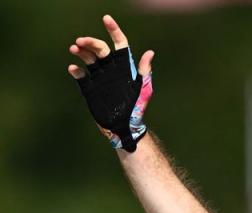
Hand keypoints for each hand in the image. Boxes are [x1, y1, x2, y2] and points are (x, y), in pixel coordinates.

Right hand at [68, 15, 154, 151]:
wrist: (124, 127)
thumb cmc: (137, 108)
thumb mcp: (143, 89)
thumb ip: (144, 71)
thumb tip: (150, 53)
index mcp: (124, 67)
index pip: (119, 43)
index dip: (114, 30)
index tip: (107, 19)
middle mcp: (111, 69)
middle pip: (100, 49)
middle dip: (90, 42)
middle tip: (80, 41)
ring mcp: (99, 78)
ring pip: (88, 59)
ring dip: (81, 52)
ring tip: (74, 49)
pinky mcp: (90, 88)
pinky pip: (81, 76)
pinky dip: (76, 71)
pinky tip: (74, 69)